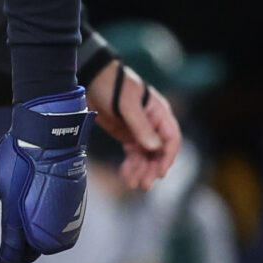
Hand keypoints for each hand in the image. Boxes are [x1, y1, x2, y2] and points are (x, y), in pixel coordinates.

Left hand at [0, 88, 90, 262]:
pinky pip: (62, 232)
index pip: (11, 254)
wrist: (52, 136)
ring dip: (37, 243)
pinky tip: (44, 222)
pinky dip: (52, 232)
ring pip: (47, 244)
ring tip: (27, 232)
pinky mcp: (75, 210)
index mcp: (16, 219)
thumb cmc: (17, 155)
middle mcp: (40, 225)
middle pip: (30, 252)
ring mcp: (61, 219)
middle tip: (12, 252)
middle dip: (20, 254)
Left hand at [85, 60, 181, 191]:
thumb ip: (141, 126)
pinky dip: (131, 166)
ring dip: (141, 170)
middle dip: (152, 169)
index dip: (167, 157)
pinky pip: (133, 155)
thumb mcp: (127, 104)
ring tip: (131, 183)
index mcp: (159, 113)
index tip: (160, 172)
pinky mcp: (126, 135)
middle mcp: (152, 124)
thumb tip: (154, 148)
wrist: (91, 77)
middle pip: (159, 152)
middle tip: (144, 184)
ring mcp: (139, 130)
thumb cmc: (112, 85)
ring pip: (146, 156)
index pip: (171, 139)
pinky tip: (125, 175)